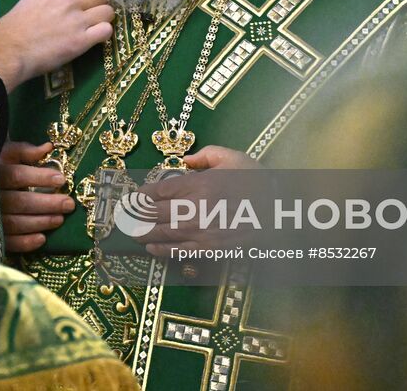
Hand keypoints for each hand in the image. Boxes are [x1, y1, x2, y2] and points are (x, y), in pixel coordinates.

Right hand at [0, 0, 113, 90]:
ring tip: (93, 27)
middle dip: (98, 5)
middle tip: (91, 16)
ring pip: (108, 11)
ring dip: (103, 19)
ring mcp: (77, 19)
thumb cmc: (16, 26)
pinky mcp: (82, 40)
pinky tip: (94, 38)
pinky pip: (107, 30)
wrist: (8, 51)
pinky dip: (104, 34)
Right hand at [0, 141, 75, 253]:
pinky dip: (25, 243)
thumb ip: (25, 151)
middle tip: (69, 204)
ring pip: (15, 223)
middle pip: (19, 202)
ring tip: (60, 219)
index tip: (61, 179)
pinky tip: (42, 239)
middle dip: (47, 203)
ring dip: (40, 222)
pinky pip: (7, 243)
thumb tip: (48, 147)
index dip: (39, 177)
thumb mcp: (6, 155)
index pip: (16, 175)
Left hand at [134, 147, 261, 257]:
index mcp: (200, 184)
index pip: (161, 190)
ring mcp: (203, 231)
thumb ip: (206, 155)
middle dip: (137, 214)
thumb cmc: (258, 181)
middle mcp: (197, 208)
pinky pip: (180, 251)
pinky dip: (162, 250)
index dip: (142, 195)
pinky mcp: (211, 249)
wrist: (283, 212)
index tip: (132, 197)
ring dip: (144, 232)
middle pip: (157, 212)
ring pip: (164, 233)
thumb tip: (186, 160)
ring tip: (130, 231)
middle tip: (123, 216)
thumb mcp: (233, 157)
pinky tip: (151, 247)